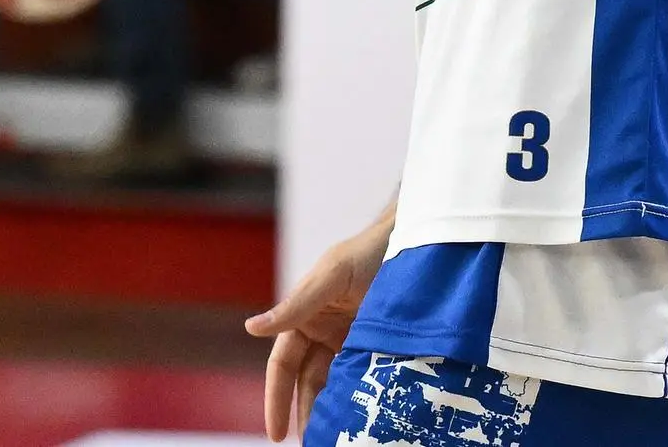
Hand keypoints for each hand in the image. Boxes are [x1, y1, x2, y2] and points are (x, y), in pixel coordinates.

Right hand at [246, 209, 394, 441]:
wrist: (416, 241)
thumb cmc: (369, 250)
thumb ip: (296, 304)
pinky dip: (355, 399)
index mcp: (304, 315)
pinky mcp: (375, 346)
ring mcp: (349, 341)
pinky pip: (361, 379)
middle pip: (305, 381)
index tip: (275, 433)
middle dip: (302, 413)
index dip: (277, 398)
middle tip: (307, 445)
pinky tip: (358, 421)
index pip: (283, 365)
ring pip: (331, 385)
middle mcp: (323, 331)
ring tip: (330, 440)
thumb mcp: (332, 275)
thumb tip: (252, 328)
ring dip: (328, 411)